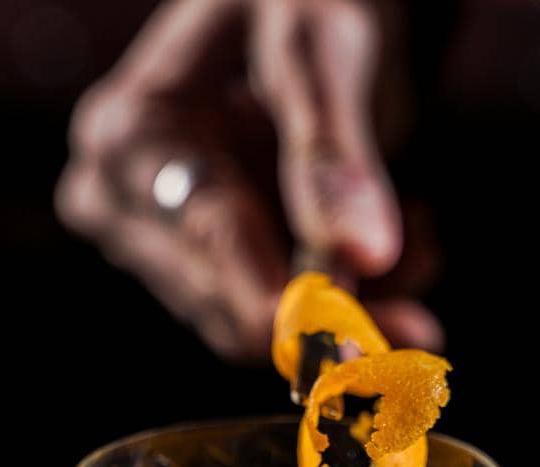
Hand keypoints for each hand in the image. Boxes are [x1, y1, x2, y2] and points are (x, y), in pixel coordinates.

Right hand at [56, 0, 441, 359]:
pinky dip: (340, 291)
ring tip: (408, 224)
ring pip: (257, 323)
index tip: (368, 348)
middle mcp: (116, 198)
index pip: (215, 244)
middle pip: (228, 305)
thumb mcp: (319, 44)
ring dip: (348, 295)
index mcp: (128, 135)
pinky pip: (272, 314)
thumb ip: (333, 152)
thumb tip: (365, 260)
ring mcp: (149, 239)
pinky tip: (374, 235)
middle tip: (423, 269)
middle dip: (334, 301)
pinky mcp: (192, 264)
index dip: (294, 305)